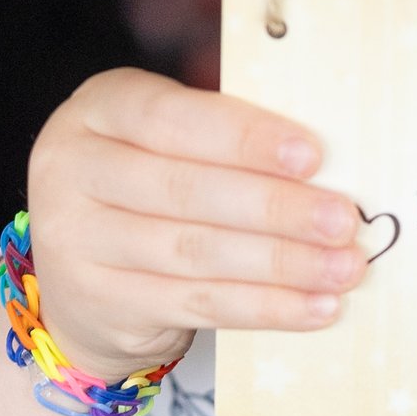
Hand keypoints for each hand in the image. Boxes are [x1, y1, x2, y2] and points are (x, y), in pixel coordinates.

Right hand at [23, 70, 364, 377]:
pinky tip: (315, 306)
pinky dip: (265, 307)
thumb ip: (228, 142)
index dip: (244, 138)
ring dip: (282, 263)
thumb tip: (328, 162)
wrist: (83, 282)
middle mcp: (73, 168)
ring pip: (196, 252)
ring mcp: (75, 239)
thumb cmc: (153, 193)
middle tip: (342, 221)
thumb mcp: (172, 146)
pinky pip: (198, 304)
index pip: (171, 118)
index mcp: (101, 108)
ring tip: (343, 267)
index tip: (312, 156)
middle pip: (186, 190)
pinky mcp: (101, 301)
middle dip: (276, 208)